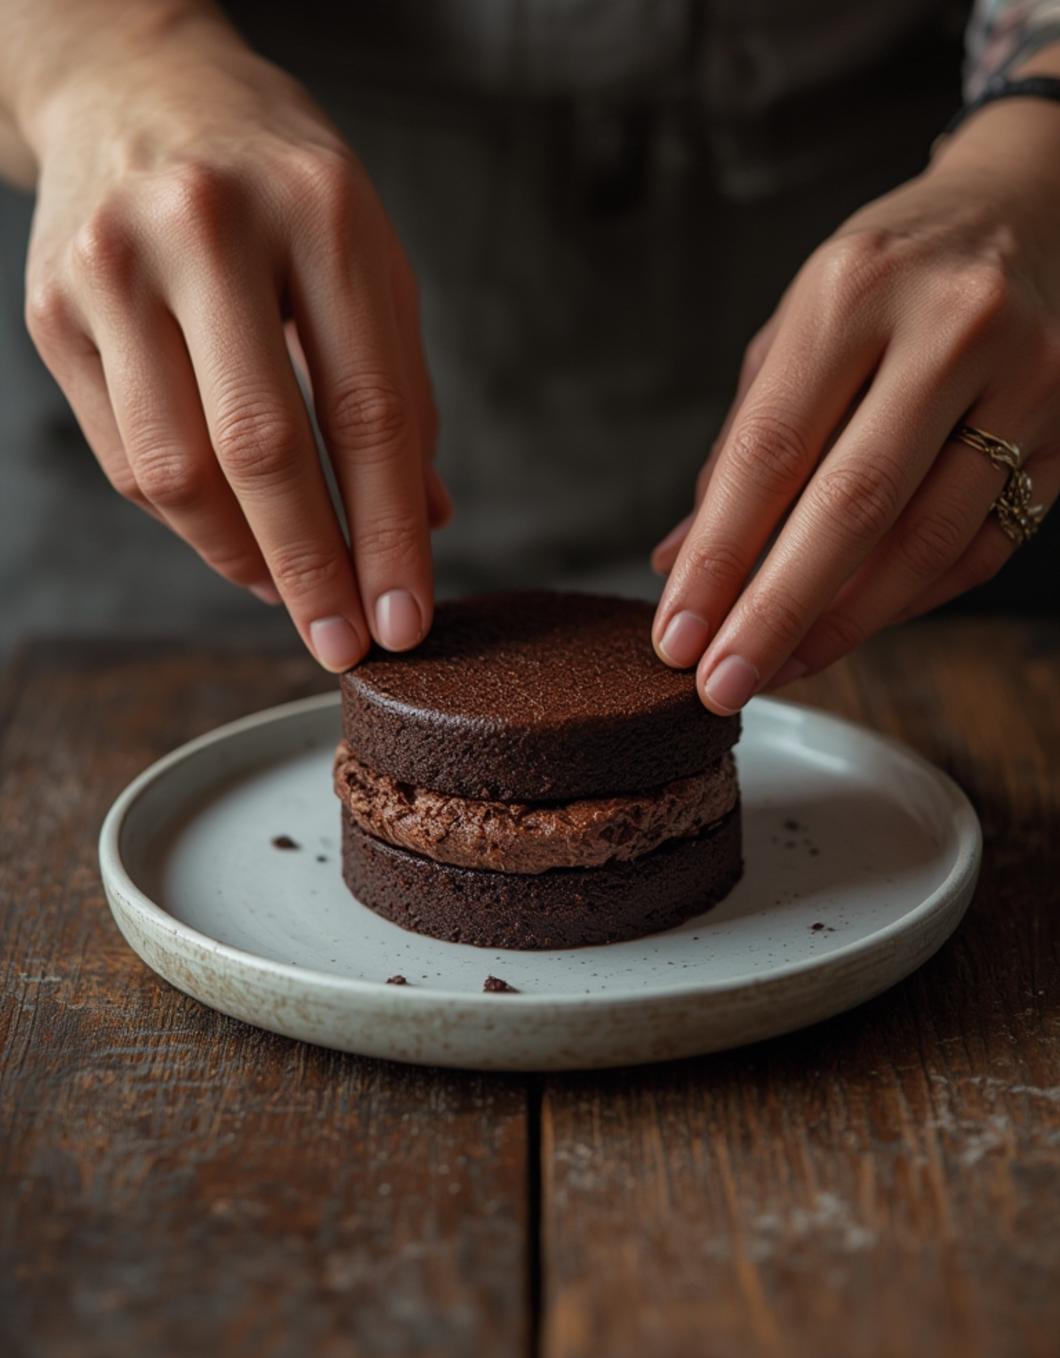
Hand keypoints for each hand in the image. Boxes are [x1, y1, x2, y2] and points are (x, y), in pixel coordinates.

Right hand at [22, 22, 448, 669]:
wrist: (136, 87)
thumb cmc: (278, 184)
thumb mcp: (368, 258)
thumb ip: (400, 392)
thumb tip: (425, 526)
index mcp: (318, 209)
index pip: (366, 409)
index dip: (388, 533)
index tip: (406, 617)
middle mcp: (206, 227)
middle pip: (261, 449)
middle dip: (312, 570)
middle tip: (344, 645)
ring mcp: (113, 266)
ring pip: (177, 470)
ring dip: (244, 560)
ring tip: (295, 598)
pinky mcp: (53, 309)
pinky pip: (127, 457)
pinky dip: (191, 521)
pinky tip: (238, 540)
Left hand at [650, 97, 1059, 711]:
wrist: (1032, 206)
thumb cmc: (892, 275)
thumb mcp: (801, 326)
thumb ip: (744, 444)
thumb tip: (680, 562)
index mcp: (854, 290)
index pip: (769, 452)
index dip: (718, 559)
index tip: (676, 635)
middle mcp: (949, 326)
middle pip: (850, 508)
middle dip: (774, 614)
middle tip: (721, 686)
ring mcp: (1026, 377)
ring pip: (925, 542)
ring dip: (842, 625)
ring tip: (779, 669)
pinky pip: (979, 547)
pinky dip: (907, 602)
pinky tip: (851, 628)